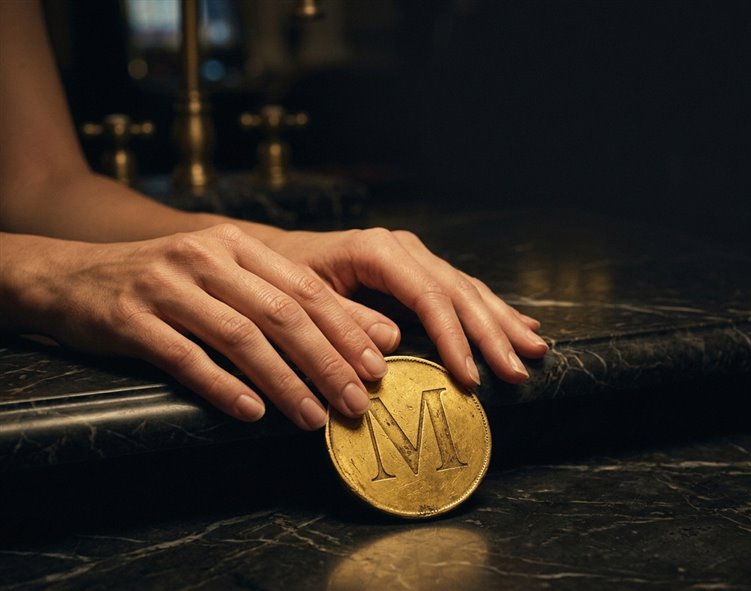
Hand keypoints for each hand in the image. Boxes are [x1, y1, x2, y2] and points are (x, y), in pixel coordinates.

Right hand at [3, 225, 399, 428]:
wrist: (74, 275)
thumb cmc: (164, 281)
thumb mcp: (222, 276)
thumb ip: (281, 298)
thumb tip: (356, 335)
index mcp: (236, 245)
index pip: (304, 288)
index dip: (345, 328)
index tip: (376, 367)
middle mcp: (205, 257)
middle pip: (281, 313)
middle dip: (326, 361)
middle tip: (355, 402)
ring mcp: (166, 285)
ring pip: (240, 337)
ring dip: (284, 382)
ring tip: (313, 417)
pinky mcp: (132, 318)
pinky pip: (186, 357)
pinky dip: (223, 387)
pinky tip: (252, 413)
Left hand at [264, 227, 547, 388]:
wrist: (272, 257)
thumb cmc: (282, 280)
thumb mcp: (301, 299)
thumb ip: (344, 320)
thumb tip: (392, 346)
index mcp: (376, 251)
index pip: (428, 295)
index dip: (454, 338)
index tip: (470, 376)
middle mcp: (402, 249)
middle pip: (458, 292)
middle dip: (491, 333)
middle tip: (519, 369)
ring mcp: (413, 258)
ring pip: (468, 290)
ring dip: (502, 322)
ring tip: (535, 349)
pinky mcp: (417, 272)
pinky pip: (462, 291)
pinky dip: (491, 310)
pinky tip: (519, 324)